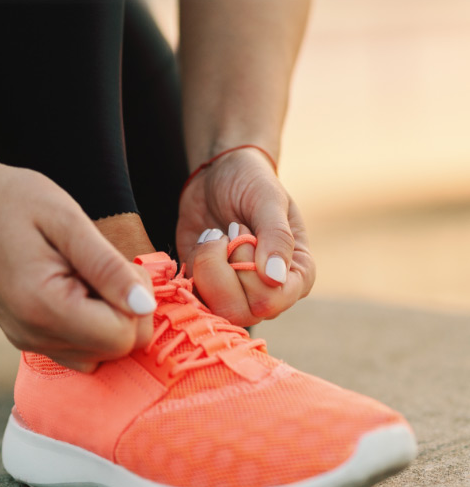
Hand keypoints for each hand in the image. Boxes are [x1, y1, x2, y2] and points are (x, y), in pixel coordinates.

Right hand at [0, 160, 155, 371]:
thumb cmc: (14, 199)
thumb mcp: (67, 220)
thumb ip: (107, 266)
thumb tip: (146, 304)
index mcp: (42, 307)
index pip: (121, 336)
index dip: (136, 300)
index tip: (117, 262)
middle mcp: (33, 335)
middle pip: (116, 350)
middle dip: (126, 309)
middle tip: (104, 264)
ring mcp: (28, 341)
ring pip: (100, 354)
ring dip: (109, 316)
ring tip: (86, 273)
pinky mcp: (27, 338)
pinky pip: (80, 349)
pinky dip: (91, 324)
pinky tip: (77, 287)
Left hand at [176, 148, 314, 326]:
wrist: (219, 175)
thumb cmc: (251, 183)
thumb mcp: (268, 199)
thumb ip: (276, 236)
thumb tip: (275, 278)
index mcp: (297, 276)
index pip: (270, 301)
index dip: (247, 270)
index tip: (242, 231)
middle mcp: (269, 292)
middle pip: (238, 311)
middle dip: (220, 267)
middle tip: (224, 233)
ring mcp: (236, 294)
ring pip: (211, 308)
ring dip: (204, 265)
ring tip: (213, 236)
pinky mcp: (207, 287)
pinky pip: (190, 295)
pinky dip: (189, 267)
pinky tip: (202, 242)